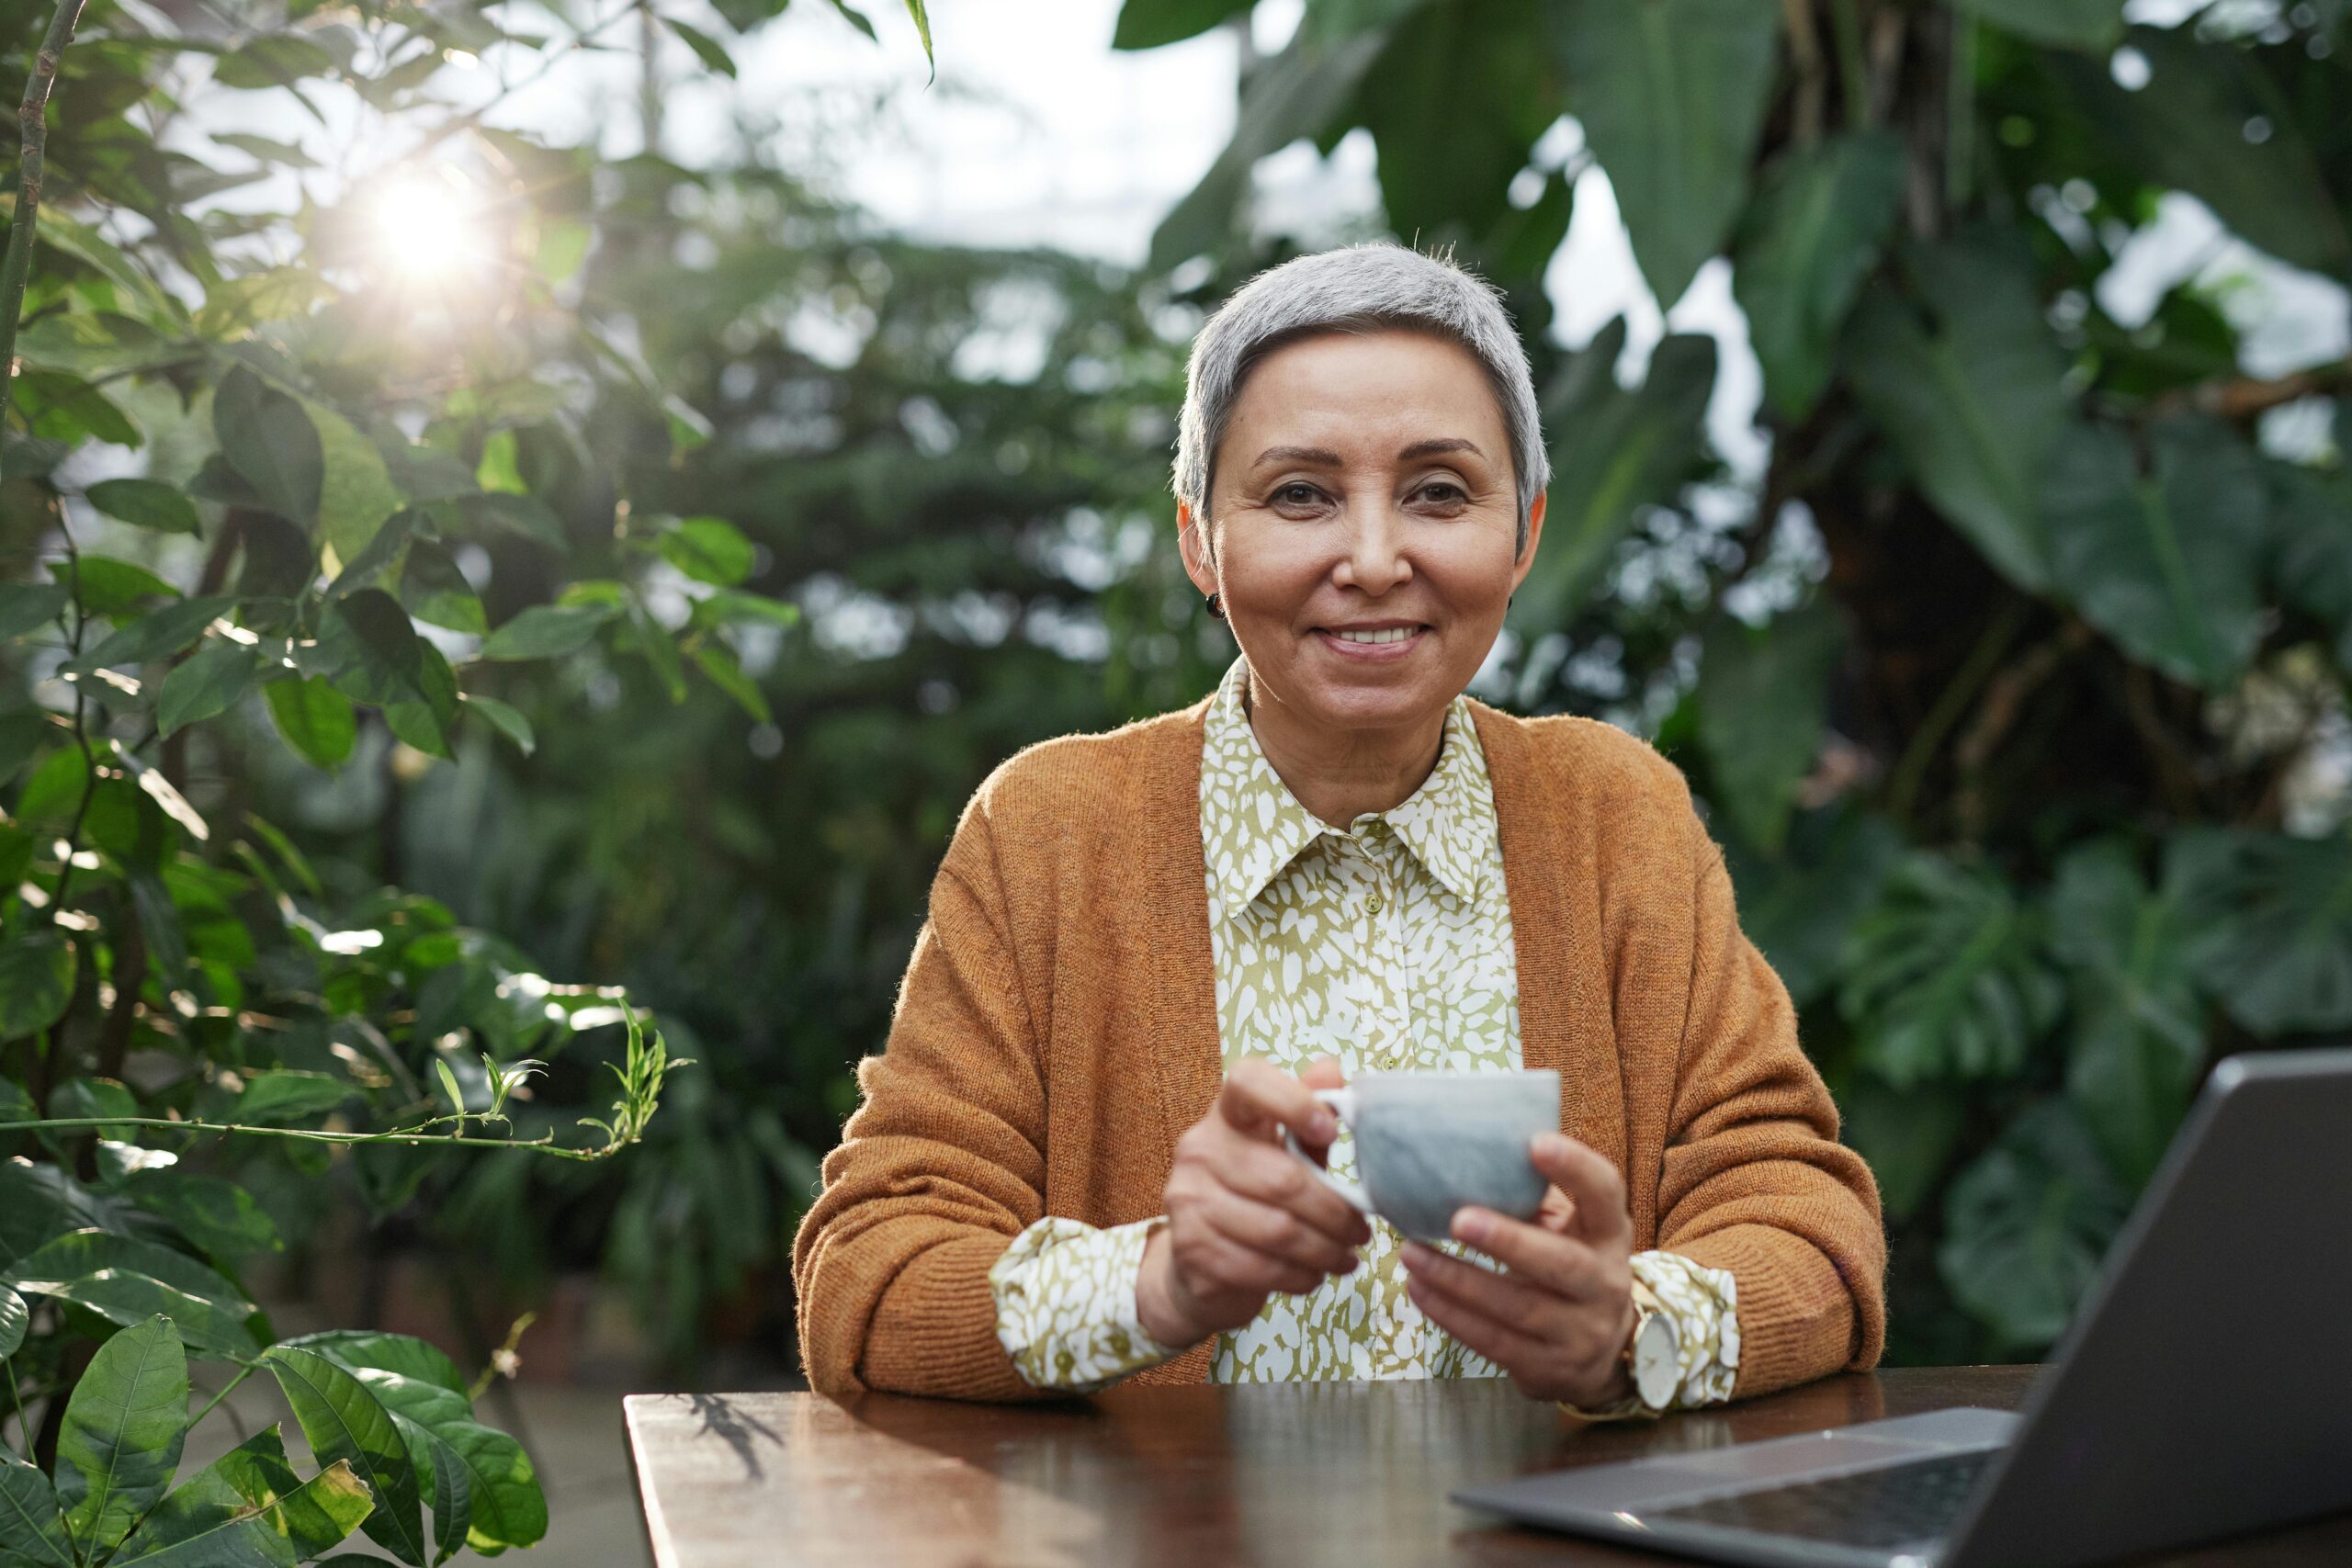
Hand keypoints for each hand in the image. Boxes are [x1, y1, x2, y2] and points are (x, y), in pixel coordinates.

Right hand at [1135, 1056, 1372, 1347]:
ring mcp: (1187, 1200)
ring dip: (1324, 1251)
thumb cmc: (1253, 1197)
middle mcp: (1198, 1149)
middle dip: (1336, 1213)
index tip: (1331, 1132)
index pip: (1249, 1083)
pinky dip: (1300, 1276)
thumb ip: (1309, 1116)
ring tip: (1345, 1257)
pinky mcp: (1191, 1249)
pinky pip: (1261, 1267)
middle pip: (1284, 1179)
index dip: (1293, 1100)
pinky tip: (1314, 1275)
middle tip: (1362, 1231)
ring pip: (1278, 1230)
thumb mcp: (1283, 1151)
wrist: (1197, 1263)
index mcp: (1227, 1115)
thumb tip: (1332, 1067)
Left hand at [1397, 1132, 1639, 1407]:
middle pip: (1561, 1263)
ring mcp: (1582, 1332)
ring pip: (1517, 1307)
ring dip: (1457, 1280)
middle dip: (1507, 1241)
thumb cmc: (1570, 1264)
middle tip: (1458, 1219)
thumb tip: (1466, 1151)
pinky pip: (1494, 1341)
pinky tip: (1419, 1289)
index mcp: (1609, 1233)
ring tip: (1412, 1254)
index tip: (1535, 1143)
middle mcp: (1606, 1283)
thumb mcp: (1570, 1229)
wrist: (1603, 1352)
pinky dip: (1451, 1315)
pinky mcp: (1550, 1367)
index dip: (1575, 1168)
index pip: (1605, 1193)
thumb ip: (1533, 1195)